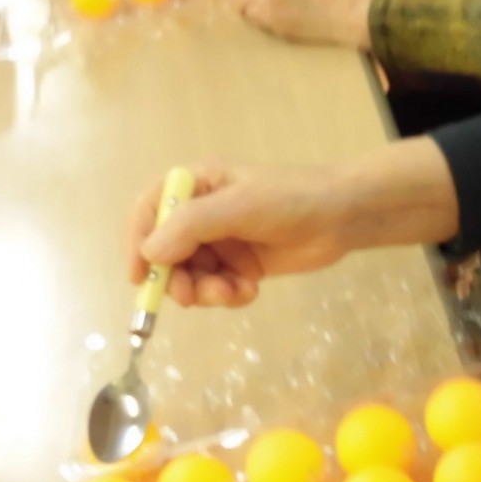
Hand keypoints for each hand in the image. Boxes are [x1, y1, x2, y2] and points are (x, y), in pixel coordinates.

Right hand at [123, 139, 459, 307]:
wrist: (342, 217)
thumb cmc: (291, 199)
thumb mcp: (238, 206)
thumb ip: (191, 227)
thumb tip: (151, 253)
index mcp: (195, 184)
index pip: (149, 211)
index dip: (137, 243)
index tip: (139, 276)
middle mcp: (202, 212)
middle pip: (167, 251)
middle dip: (177, 277)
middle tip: (193, 297)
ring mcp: (222, 240)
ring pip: (192, 275)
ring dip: (206, 291)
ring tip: (233, 293)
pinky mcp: (241, 265)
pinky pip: (218, 287)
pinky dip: (227, 295)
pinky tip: (249, 292)